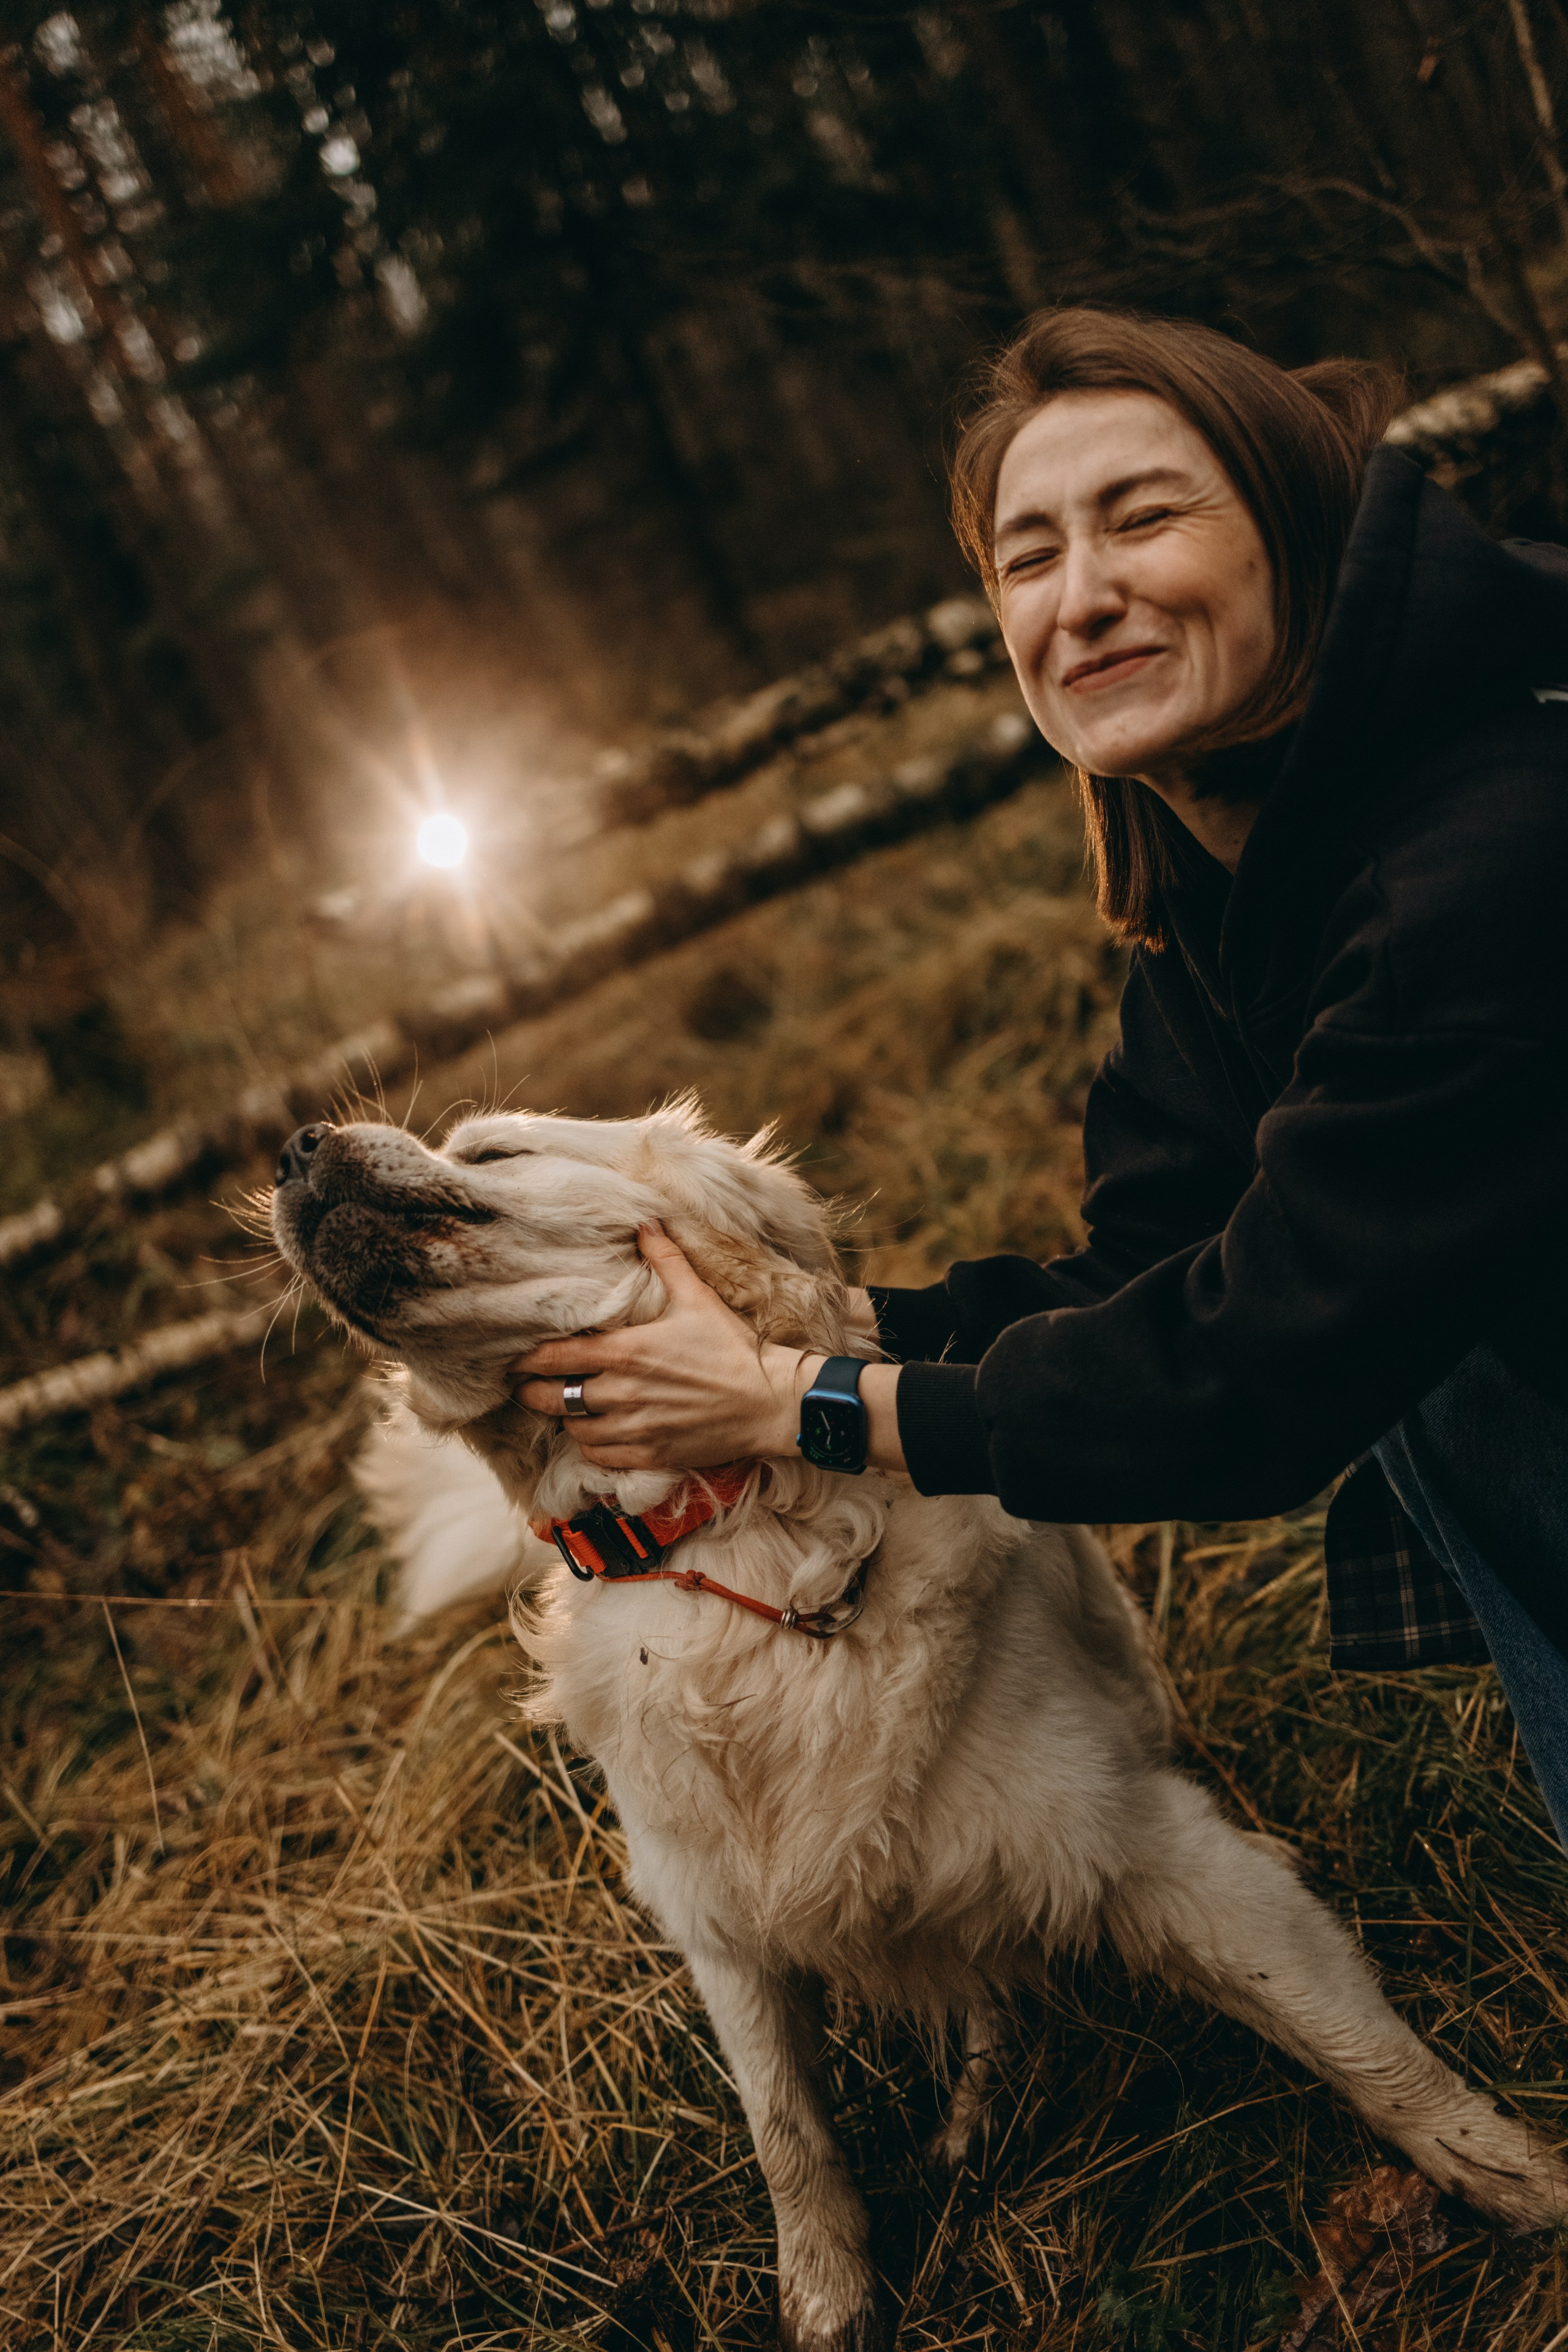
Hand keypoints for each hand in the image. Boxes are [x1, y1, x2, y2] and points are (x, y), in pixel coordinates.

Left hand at [511, 1225, 813, 1471]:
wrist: (769, 1402)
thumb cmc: (732, 1348)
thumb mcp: (697, 1297)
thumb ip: (665, 1259)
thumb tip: (646, 1222)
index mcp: (626, 1351)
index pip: (554, 1357)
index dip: (527, 1359)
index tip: (514, 1357)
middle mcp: (622, 1393)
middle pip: (551, 1398)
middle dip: (531, 1392)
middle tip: (524, 1386)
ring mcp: (634, 1428)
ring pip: (572, 1429)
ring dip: (565, 1418)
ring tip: (564, 1408)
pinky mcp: (649, 1455)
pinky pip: (599, 1456)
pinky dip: (590, 1445)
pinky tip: (593, 1433)